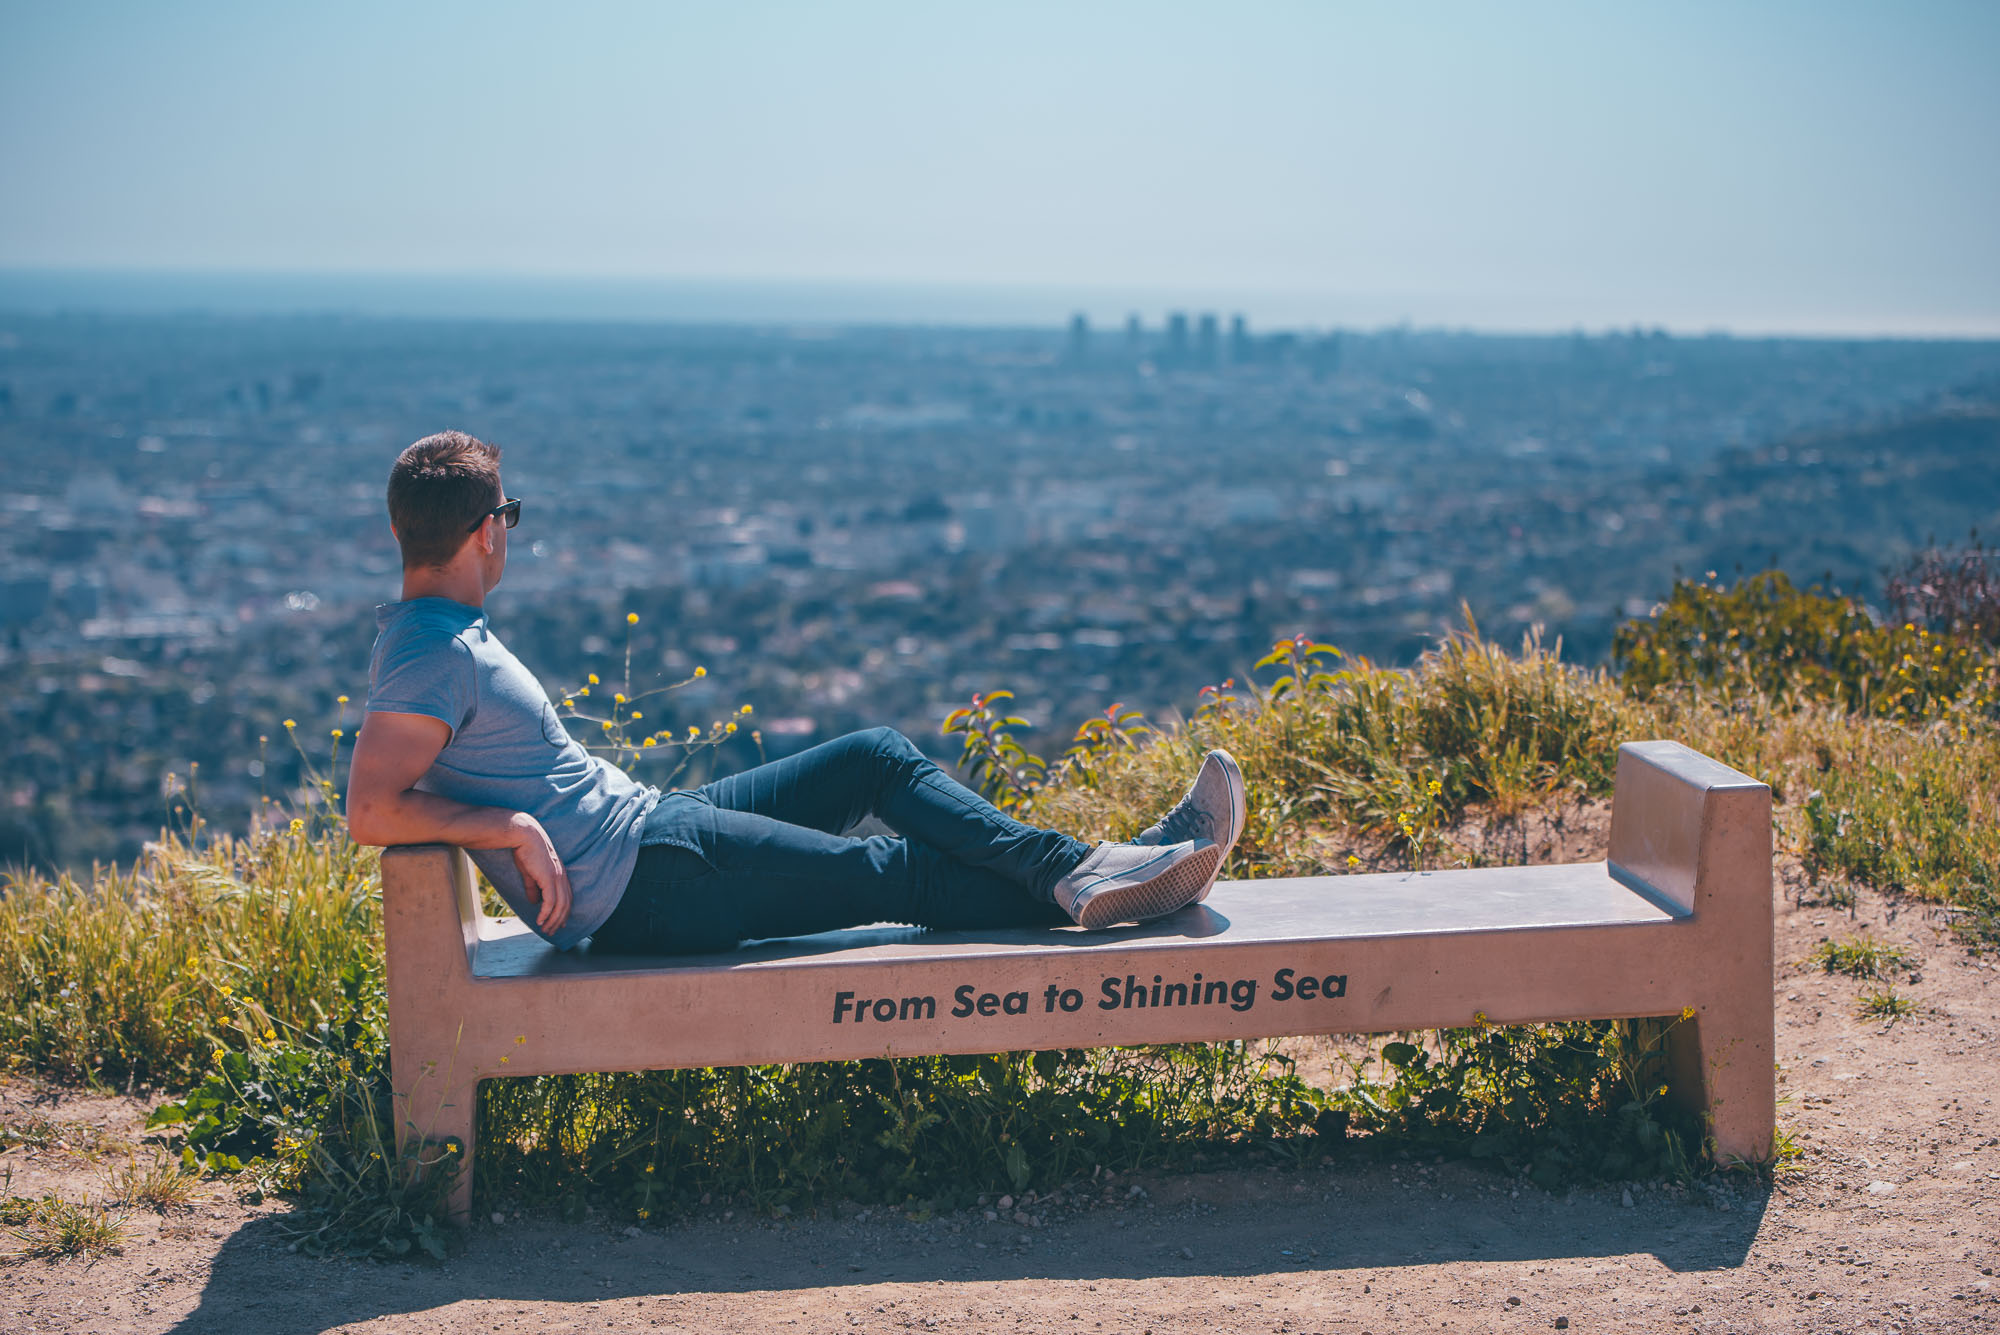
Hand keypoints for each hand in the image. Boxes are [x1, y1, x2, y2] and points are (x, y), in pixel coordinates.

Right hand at [507, 812, 572, 933]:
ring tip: (544, 929)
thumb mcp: (530, 872)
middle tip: (551, 932)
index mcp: (560, 874)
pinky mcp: (549, 878)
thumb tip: (533, 902)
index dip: (564, 912)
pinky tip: (539, 921)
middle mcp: (562, 877)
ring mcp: (557, 878)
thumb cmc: (525, 850)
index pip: (566, 897)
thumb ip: (533, 887)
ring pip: (560, 906)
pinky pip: (550, 902)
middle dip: (559, 920)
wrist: (523, 835)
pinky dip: (546, 914)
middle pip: (566, 905)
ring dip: (552, 920)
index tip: (558, 923)